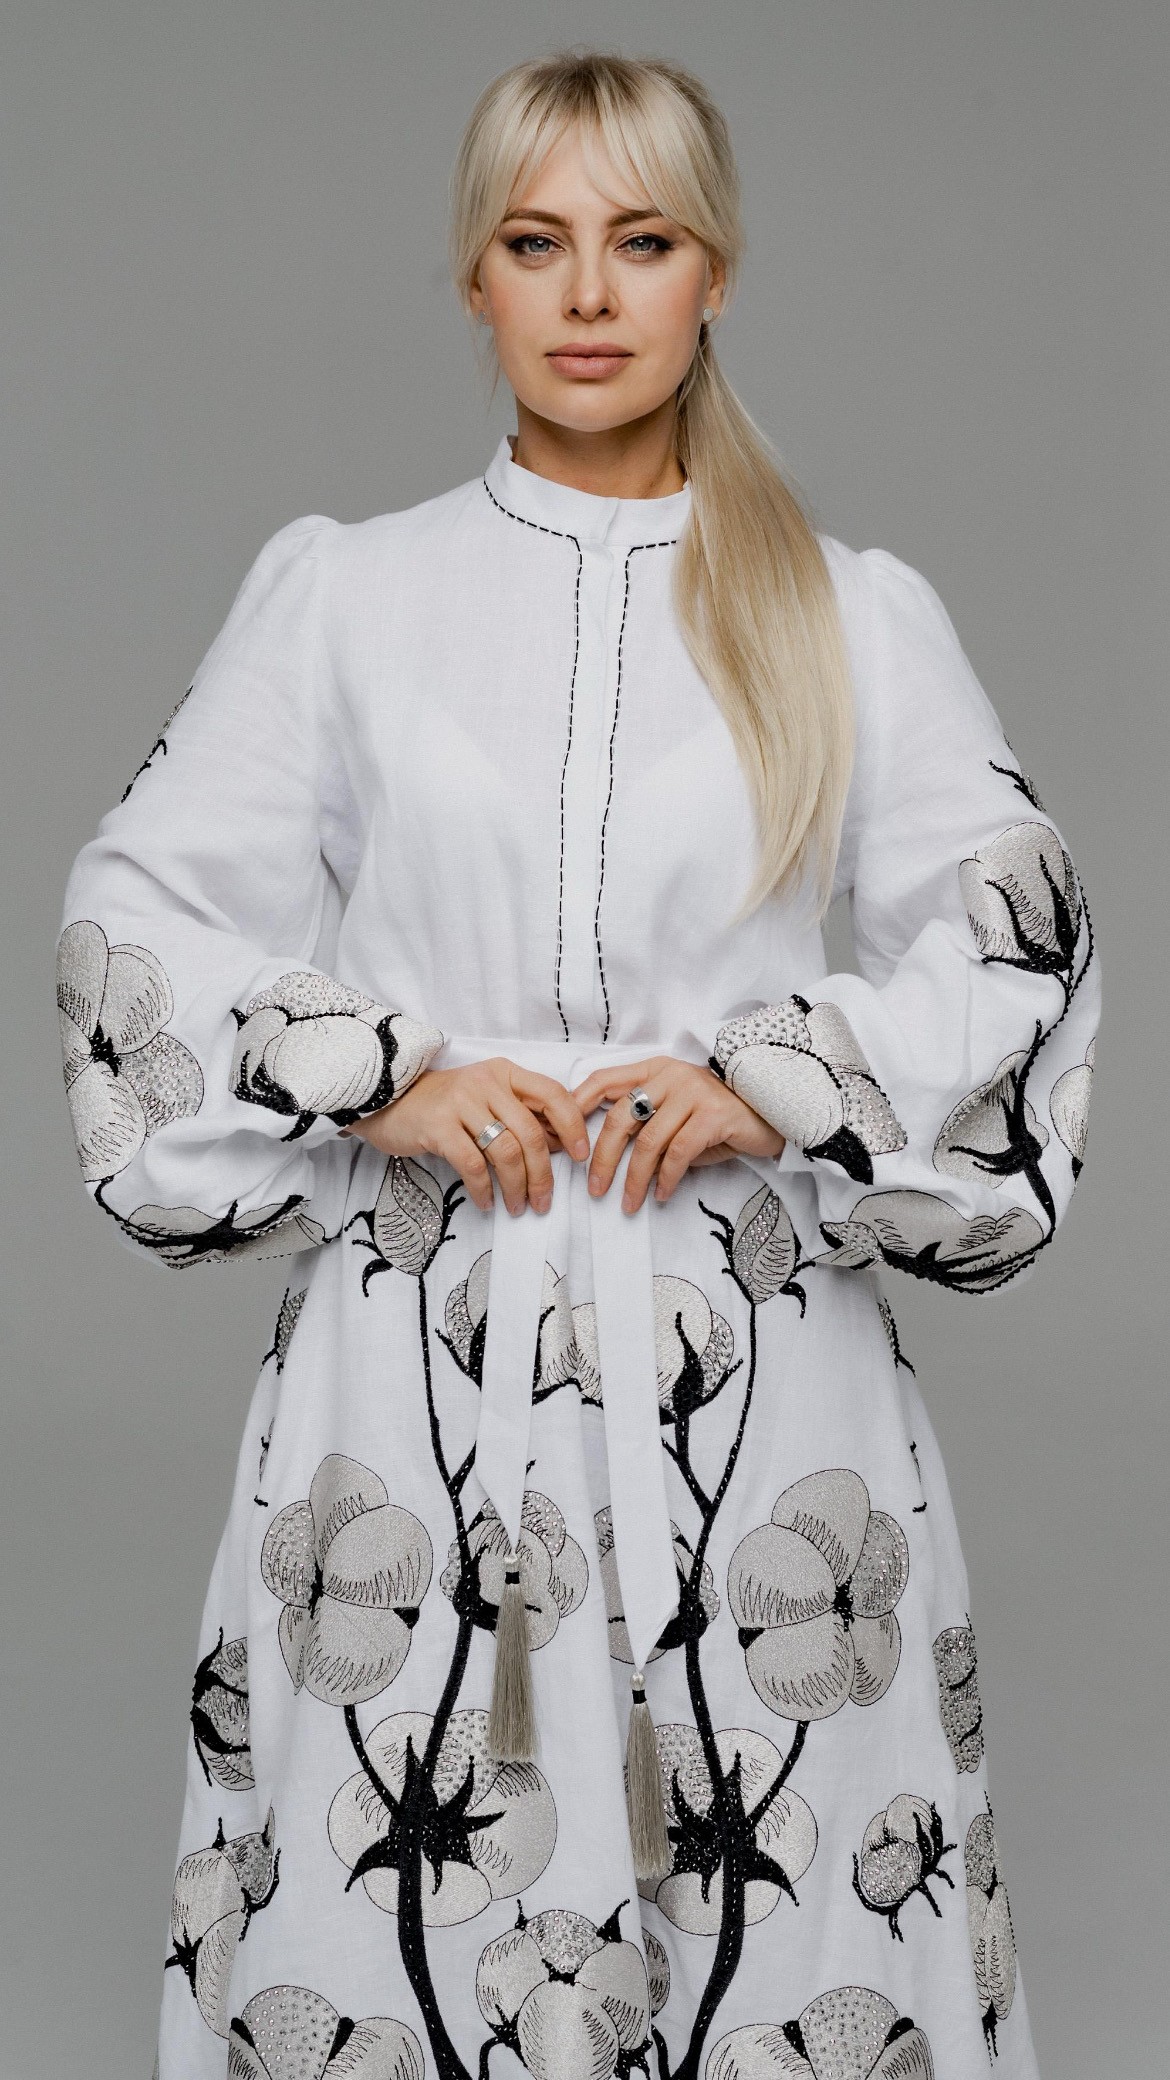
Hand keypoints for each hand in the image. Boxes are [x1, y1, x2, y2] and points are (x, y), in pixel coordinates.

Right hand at [344, 1060, 590, 1215]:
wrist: (385, 1098)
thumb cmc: (442, 1104)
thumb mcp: (485, 1098)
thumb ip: (520, 1114)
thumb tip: (559, 1144)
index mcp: (505, 1073)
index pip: (552, 1094)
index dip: (573, 1126)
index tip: (580, 1156)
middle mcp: (486, 1082)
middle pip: (531, 1132)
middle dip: (543, 1174)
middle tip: (543, 1201)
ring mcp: (460, 1102)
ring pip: (506, 1151)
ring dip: (517, 1186)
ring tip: (517, 1206)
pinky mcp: (437, 1126)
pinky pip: (473, 1165)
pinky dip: (484, 1189)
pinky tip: (486, 1202)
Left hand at [570, 1057, 785, 1212]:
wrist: (771, 1117)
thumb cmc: (717, 1120)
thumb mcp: (676, 1115)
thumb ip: (645, 1123)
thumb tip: (602, 1155)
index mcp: (655, 1069)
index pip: (605, 1079)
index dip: (578, 1104)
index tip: (565, 1138)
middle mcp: (671, 1075)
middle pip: (620, 1117)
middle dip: (602, 1158)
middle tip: (594, 1189)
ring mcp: (693, 1091)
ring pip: (648, 1141)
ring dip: (635, 1178)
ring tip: (630, 1203)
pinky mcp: (714, 1114)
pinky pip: (678, 1152)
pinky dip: (666, 1178)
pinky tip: (661, 1194)